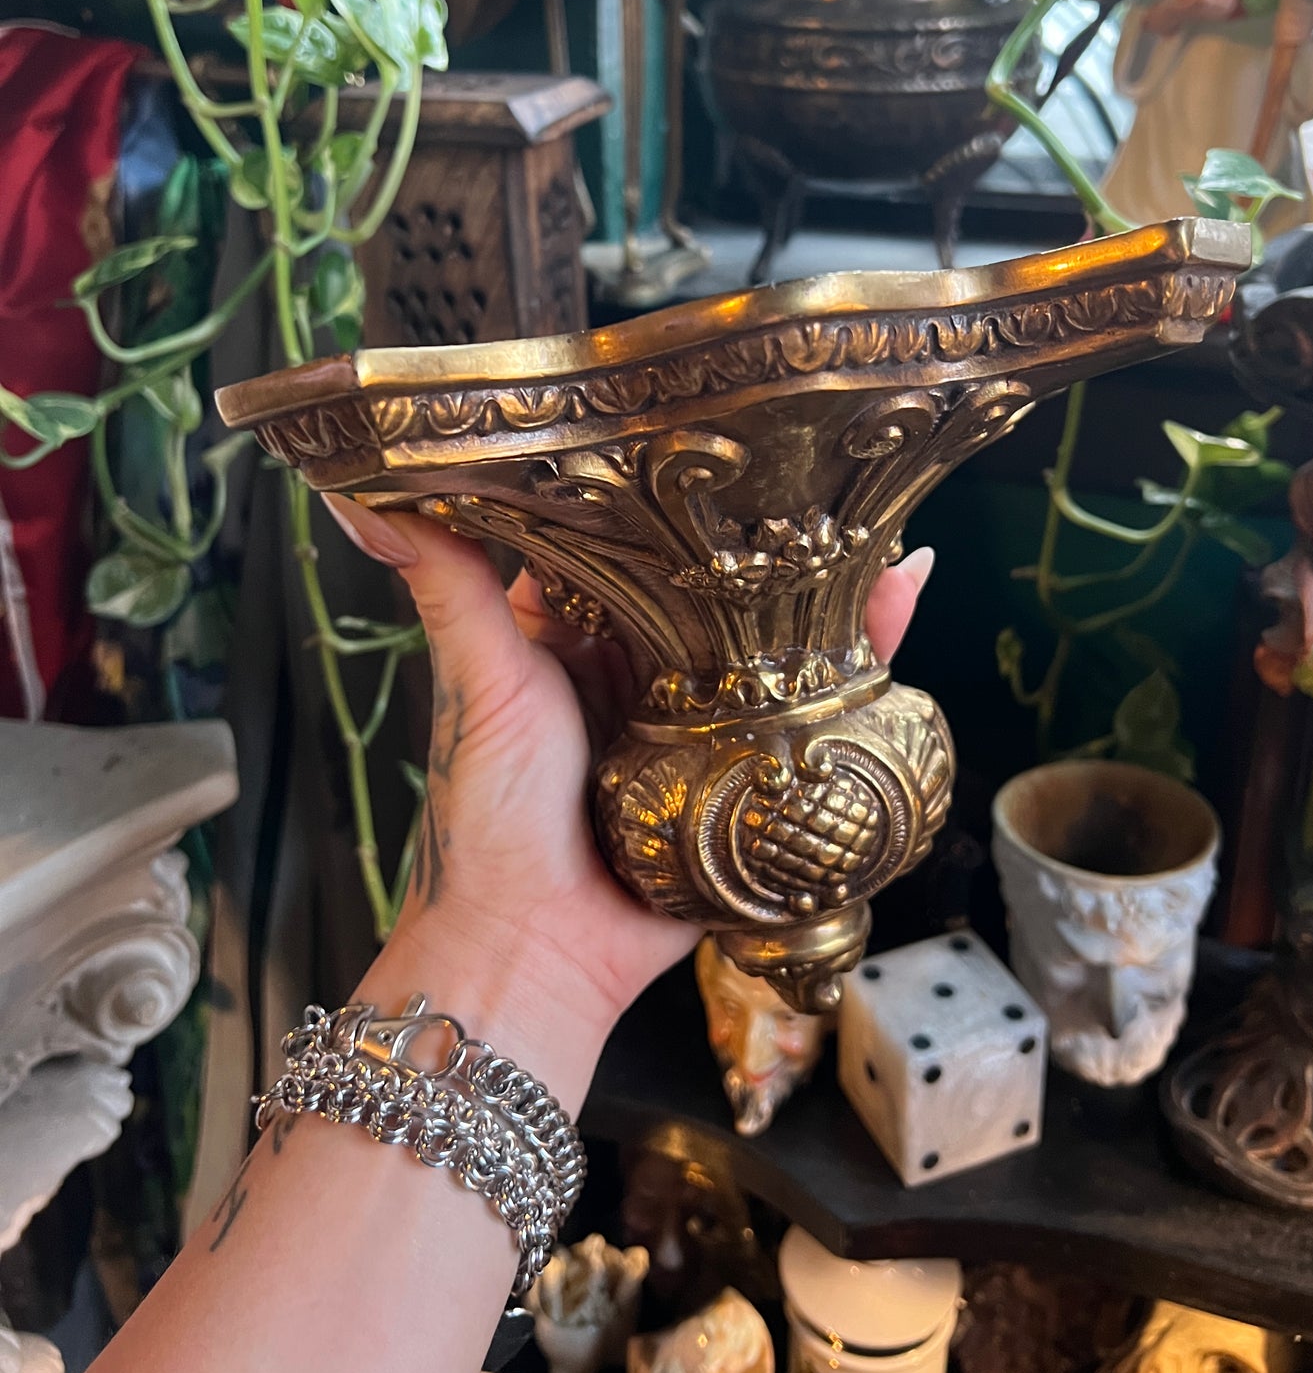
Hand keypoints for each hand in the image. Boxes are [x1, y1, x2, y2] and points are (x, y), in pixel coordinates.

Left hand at [324, 497, 933, 1044]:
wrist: (534, 953)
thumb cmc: (488, 819)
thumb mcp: (479, 678)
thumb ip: (446, 583)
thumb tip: (353, 490)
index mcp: (573, 632)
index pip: (632, 537)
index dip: (673, 487)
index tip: (720, 418)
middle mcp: (641, 669)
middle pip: (718, 587)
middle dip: (772, 538)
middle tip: (828, 470)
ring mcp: (700, 722)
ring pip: (776, 646)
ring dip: (830, 597)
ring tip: (886, 537)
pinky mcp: (745, 776)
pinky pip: (810, 719)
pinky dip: (858, 675)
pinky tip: (899, 614)